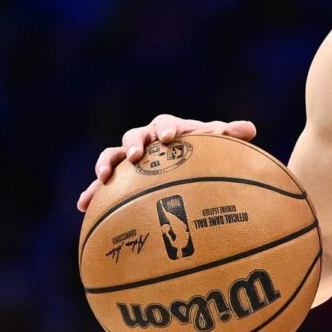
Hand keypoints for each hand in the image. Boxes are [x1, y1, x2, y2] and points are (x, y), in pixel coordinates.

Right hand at [79, 115, 257, 210]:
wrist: (189, 168)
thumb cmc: (205, 154)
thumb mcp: (218, 147)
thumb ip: (230, 136)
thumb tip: (249, 128)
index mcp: (168, 130)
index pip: (164, 124)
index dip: (166, 129)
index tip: (169, 137)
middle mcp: (145, 142)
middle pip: (134, 136)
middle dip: (134, 143)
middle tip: (137, 154)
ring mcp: (129, 161)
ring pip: (112, 156)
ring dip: (106, 164)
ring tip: (103, 177)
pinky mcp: (119, 180)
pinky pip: (102, 186)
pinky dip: (92, 193)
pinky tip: (82, 206)